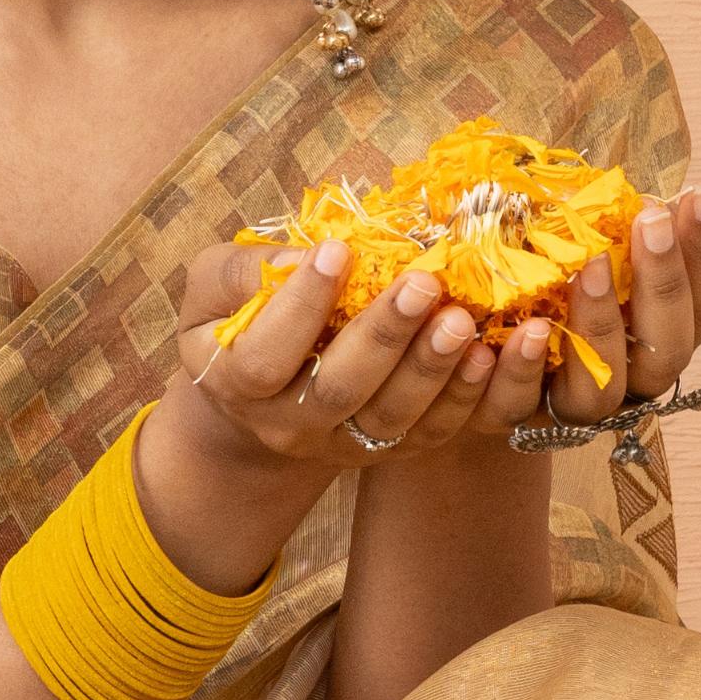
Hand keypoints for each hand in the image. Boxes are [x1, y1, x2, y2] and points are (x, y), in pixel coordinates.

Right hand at [140, 240, 497, 580]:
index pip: (263, 356)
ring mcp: (339, 443)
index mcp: (233, 380)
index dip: (299, 307)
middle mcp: (286, 425)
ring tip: (461, 319)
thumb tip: (306, 258)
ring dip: (431, 368)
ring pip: (389, 418)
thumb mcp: (215, 287)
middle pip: (337, 391)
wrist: (259, 391)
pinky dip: (462, 399)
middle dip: (384, 336)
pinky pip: (428, 433)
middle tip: (423, 283)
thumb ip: (245, 273)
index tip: (337, 251)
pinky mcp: (385, 448)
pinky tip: (486, 355)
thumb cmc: (238, 318)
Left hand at [538, 179, 700, 435]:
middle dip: (664, 283)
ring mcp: (577, 401)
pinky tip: (524, 327)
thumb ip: (609, 224)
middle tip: (650, 221)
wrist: (476, 347)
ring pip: (604, 389)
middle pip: (670, 351)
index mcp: (661, 332)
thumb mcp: (581, 242)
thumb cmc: (545, 277)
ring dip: (601, 326)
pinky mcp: (516, 413)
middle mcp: (630, 375)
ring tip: (590, 266)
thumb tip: (628, 180)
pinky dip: (523, 367)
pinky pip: (520, 403)